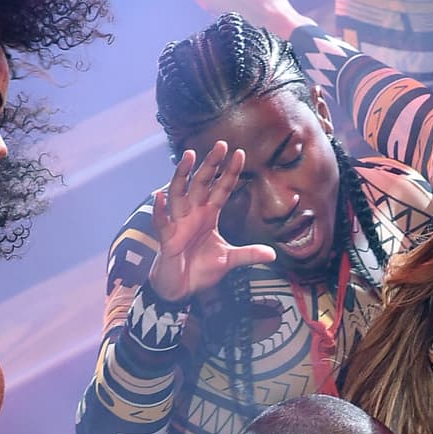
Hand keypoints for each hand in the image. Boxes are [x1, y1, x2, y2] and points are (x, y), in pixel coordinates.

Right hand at [149, 142, 275, 303]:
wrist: (182, 289)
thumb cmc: (201, 269)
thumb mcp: (229, 260)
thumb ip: (249, 254)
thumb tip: (273, 255)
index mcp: (208, 215)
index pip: (221, 189)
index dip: (230, 172)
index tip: (240, 153)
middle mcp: (193, 213)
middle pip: (201, 183)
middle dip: (211, 164)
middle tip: (221, 144)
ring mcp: (178, 223)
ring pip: (179, 193)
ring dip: (183, 175)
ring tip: (188, 156)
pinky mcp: (167, 238)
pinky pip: (162, 222)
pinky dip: (160, 210)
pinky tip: (159, 196)